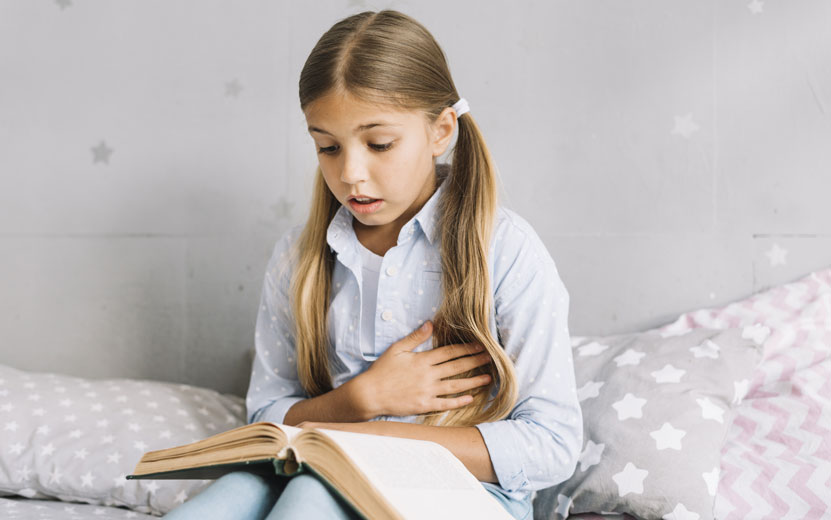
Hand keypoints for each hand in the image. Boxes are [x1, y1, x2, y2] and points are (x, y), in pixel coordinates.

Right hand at [357, 321, 492, 417]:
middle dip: (475, 362)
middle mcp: (428, 375)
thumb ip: (415, 337)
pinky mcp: (424, 405)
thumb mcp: (397, 349)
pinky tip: (471, 398)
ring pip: (455, 385)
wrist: (370, 394)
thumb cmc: (382, 370)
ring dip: (473, 381)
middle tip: (491, 358)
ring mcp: (427, 391)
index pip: (449, 352)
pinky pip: (445, 403)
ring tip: (488, 378)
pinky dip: (458, 401)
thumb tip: (430, 323)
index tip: (480, 345)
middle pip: (456, 367)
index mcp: (422, 360)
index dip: (466, 348)